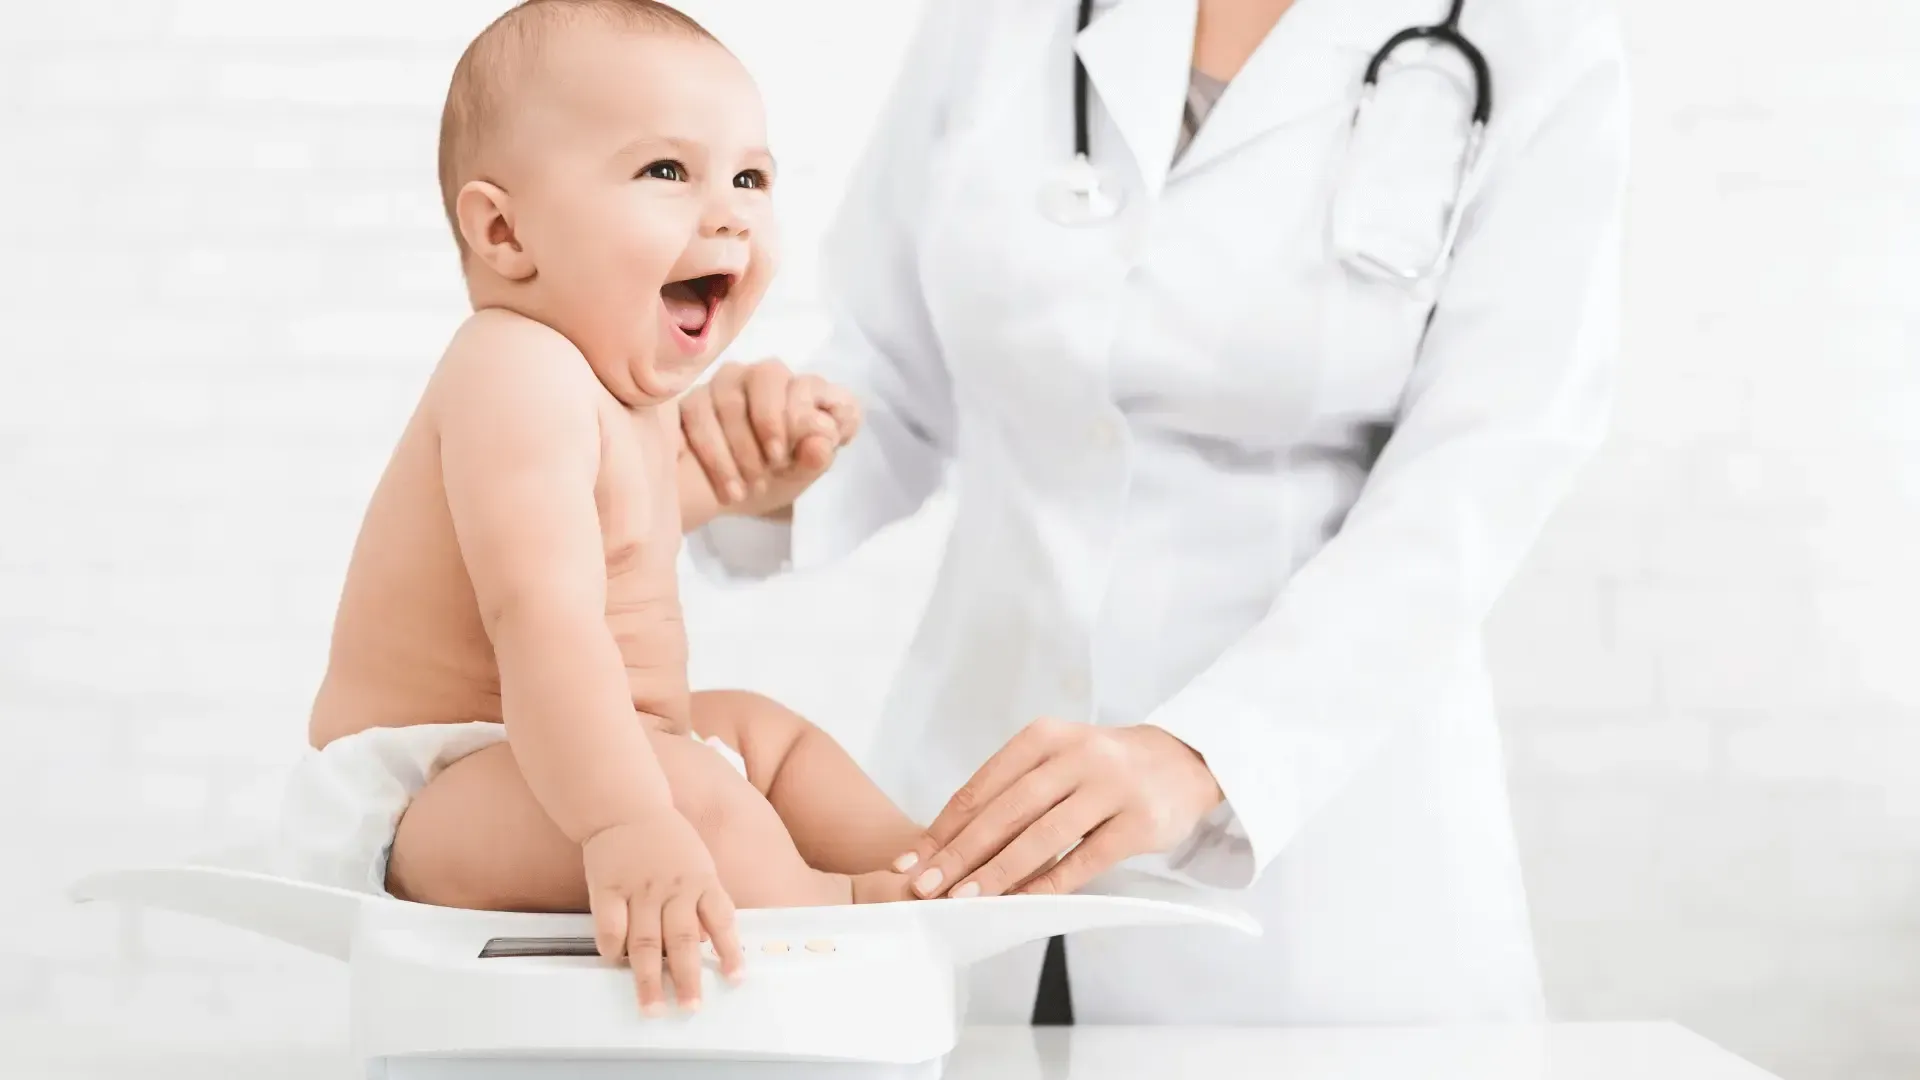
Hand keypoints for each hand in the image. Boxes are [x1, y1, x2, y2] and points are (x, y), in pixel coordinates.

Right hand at [582, 814, 744, 1015]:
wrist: (624, 805)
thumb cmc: (665, 839)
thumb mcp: (698, 864)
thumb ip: (704, 901)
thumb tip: (709, 943)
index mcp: (701, 880)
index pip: (721, 919)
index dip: (730, 950)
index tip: (736, 979)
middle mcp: (673, 887)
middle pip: (682, 939)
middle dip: (688, 978)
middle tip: (691, 1007)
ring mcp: (639, 889)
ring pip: (646, 941)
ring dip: (649, 978)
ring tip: (653, 1006)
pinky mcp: (608, 888)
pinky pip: (610, 926)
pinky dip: (613, 948)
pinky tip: (616, 962)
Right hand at [679, 358, 859, 519]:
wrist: (728, 497)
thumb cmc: (775, 479)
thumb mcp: (798, 476)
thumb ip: (815, 459)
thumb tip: (820, 443)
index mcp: (803, 392)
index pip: (811, 385)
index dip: (805, 415)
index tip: (799, 452)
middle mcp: (766, 378)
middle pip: (768, 374)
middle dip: (769, 421)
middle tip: (774, 463)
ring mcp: (727, 384)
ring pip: (730, 399)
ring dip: (741, 449)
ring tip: (747, 489)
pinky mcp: (694, 401)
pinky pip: (699, 414)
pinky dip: (714, 454)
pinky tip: (726, 485)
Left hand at [893, 720, 1224, 899]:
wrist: (1184, 760)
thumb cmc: (1102, 766)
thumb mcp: (1056, 759)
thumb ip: (1010, 791)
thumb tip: (946, 843)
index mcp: (1045, 736)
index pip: (983, 785)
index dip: (945, 826)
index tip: (912, 859)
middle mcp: (1077, 755)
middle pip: (1007, 809)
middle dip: (961, 852)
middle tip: (926, 885)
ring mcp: (1111, 787)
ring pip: (1044, 835)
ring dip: (1000, 870)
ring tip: (965, 898)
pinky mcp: (1139, 822)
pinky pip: (1086, 858)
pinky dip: (1051, 882)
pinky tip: (1022, 902)